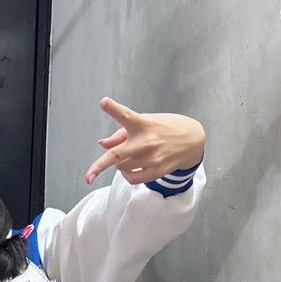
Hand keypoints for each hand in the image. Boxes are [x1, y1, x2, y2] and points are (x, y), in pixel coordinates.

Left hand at [84, 99, 204, 186]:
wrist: (193, 140)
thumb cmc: (164, 129)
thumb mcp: (145, 123)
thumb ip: (121, 133)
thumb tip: (101, 144)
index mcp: (143, 123)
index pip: (126, 115)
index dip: (113, 109)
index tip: (103, 102)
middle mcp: (146, 141)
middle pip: (118, 155)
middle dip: (99, 166)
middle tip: (87, 178)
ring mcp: (152, 158)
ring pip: (122, 167)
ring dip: (119, 164)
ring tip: (128, 157)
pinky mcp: (157, 171)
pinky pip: (133, 179)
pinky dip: (127, 175)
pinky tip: (130, 169)